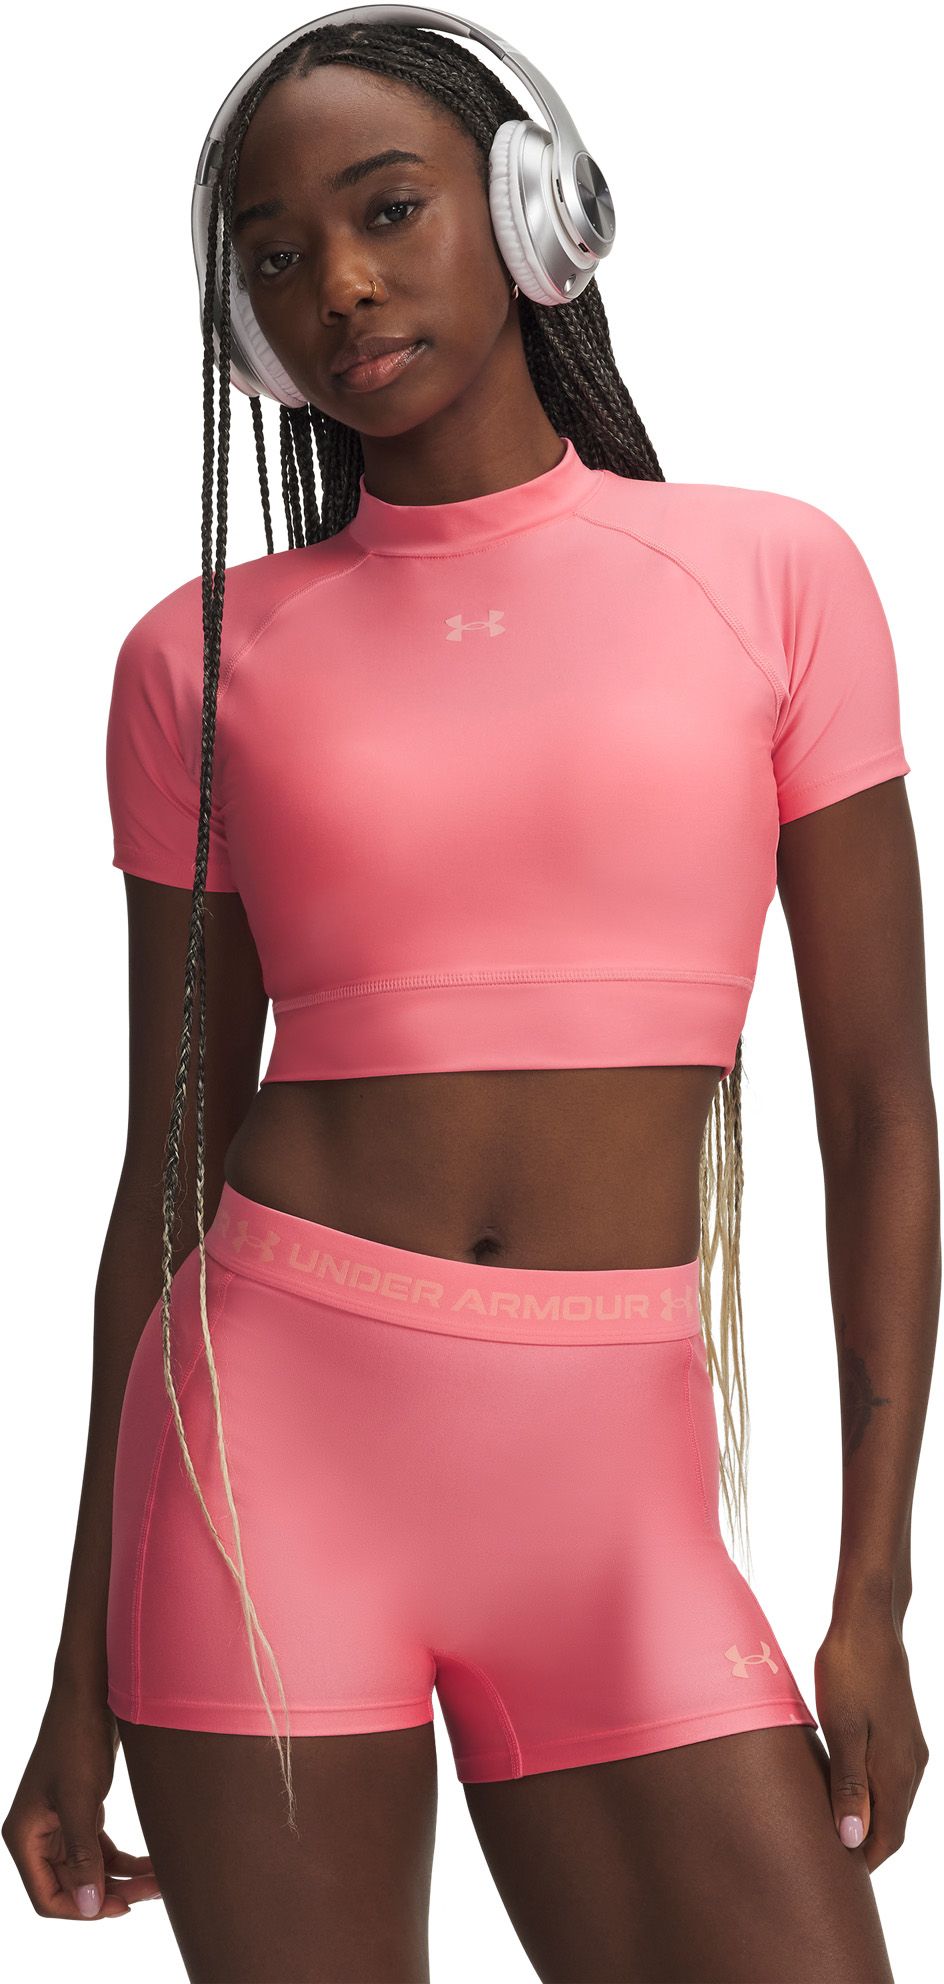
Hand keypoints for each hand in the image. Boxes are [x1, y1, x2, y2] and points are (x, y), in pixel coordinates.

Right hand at [2, 1676, 161, 1919]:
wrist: (92, 1691)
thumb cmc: (77, 1739)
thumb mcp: (80, 1799)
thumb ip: (83, 1855)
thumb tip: (89, 1907)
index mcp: (24, 1836)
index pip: (47, 1896)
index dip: (82, 1910)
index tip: (122, 1907)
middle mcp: (38, 1834)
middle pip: (72, 1886)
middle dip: (112, 1892)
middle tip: (154, 1890)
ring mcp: (60, 1823)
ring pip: (90, 1869)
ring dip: (123, 1878)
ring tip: (161, 1879)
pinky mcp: (81, 1811)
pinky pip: (100, 1849)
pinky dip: (124, 1859)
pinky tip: (152, 1863)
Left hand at [814, 1606, 929, 1871]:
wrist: (869, 1621)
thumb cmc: (849, 1671)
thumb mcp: (842, 1730)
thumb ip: (849, 1786)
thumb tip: (854, 1841)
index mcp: (898, 1772)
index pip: (888, 1838)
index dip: (864, 1861)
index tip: (835, 1876)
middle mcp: (911, 1765)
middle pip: (893, 1824)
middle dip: (866, 1845)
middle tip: (827, 1858)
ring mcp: (910, 1747)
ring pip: (891, 1800)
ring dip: (868, 1818)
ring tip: (831, 1827)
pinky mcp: (901, 1730)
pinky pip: (890, 1777)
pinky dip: (870, 1793)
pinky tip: (845, 1787)